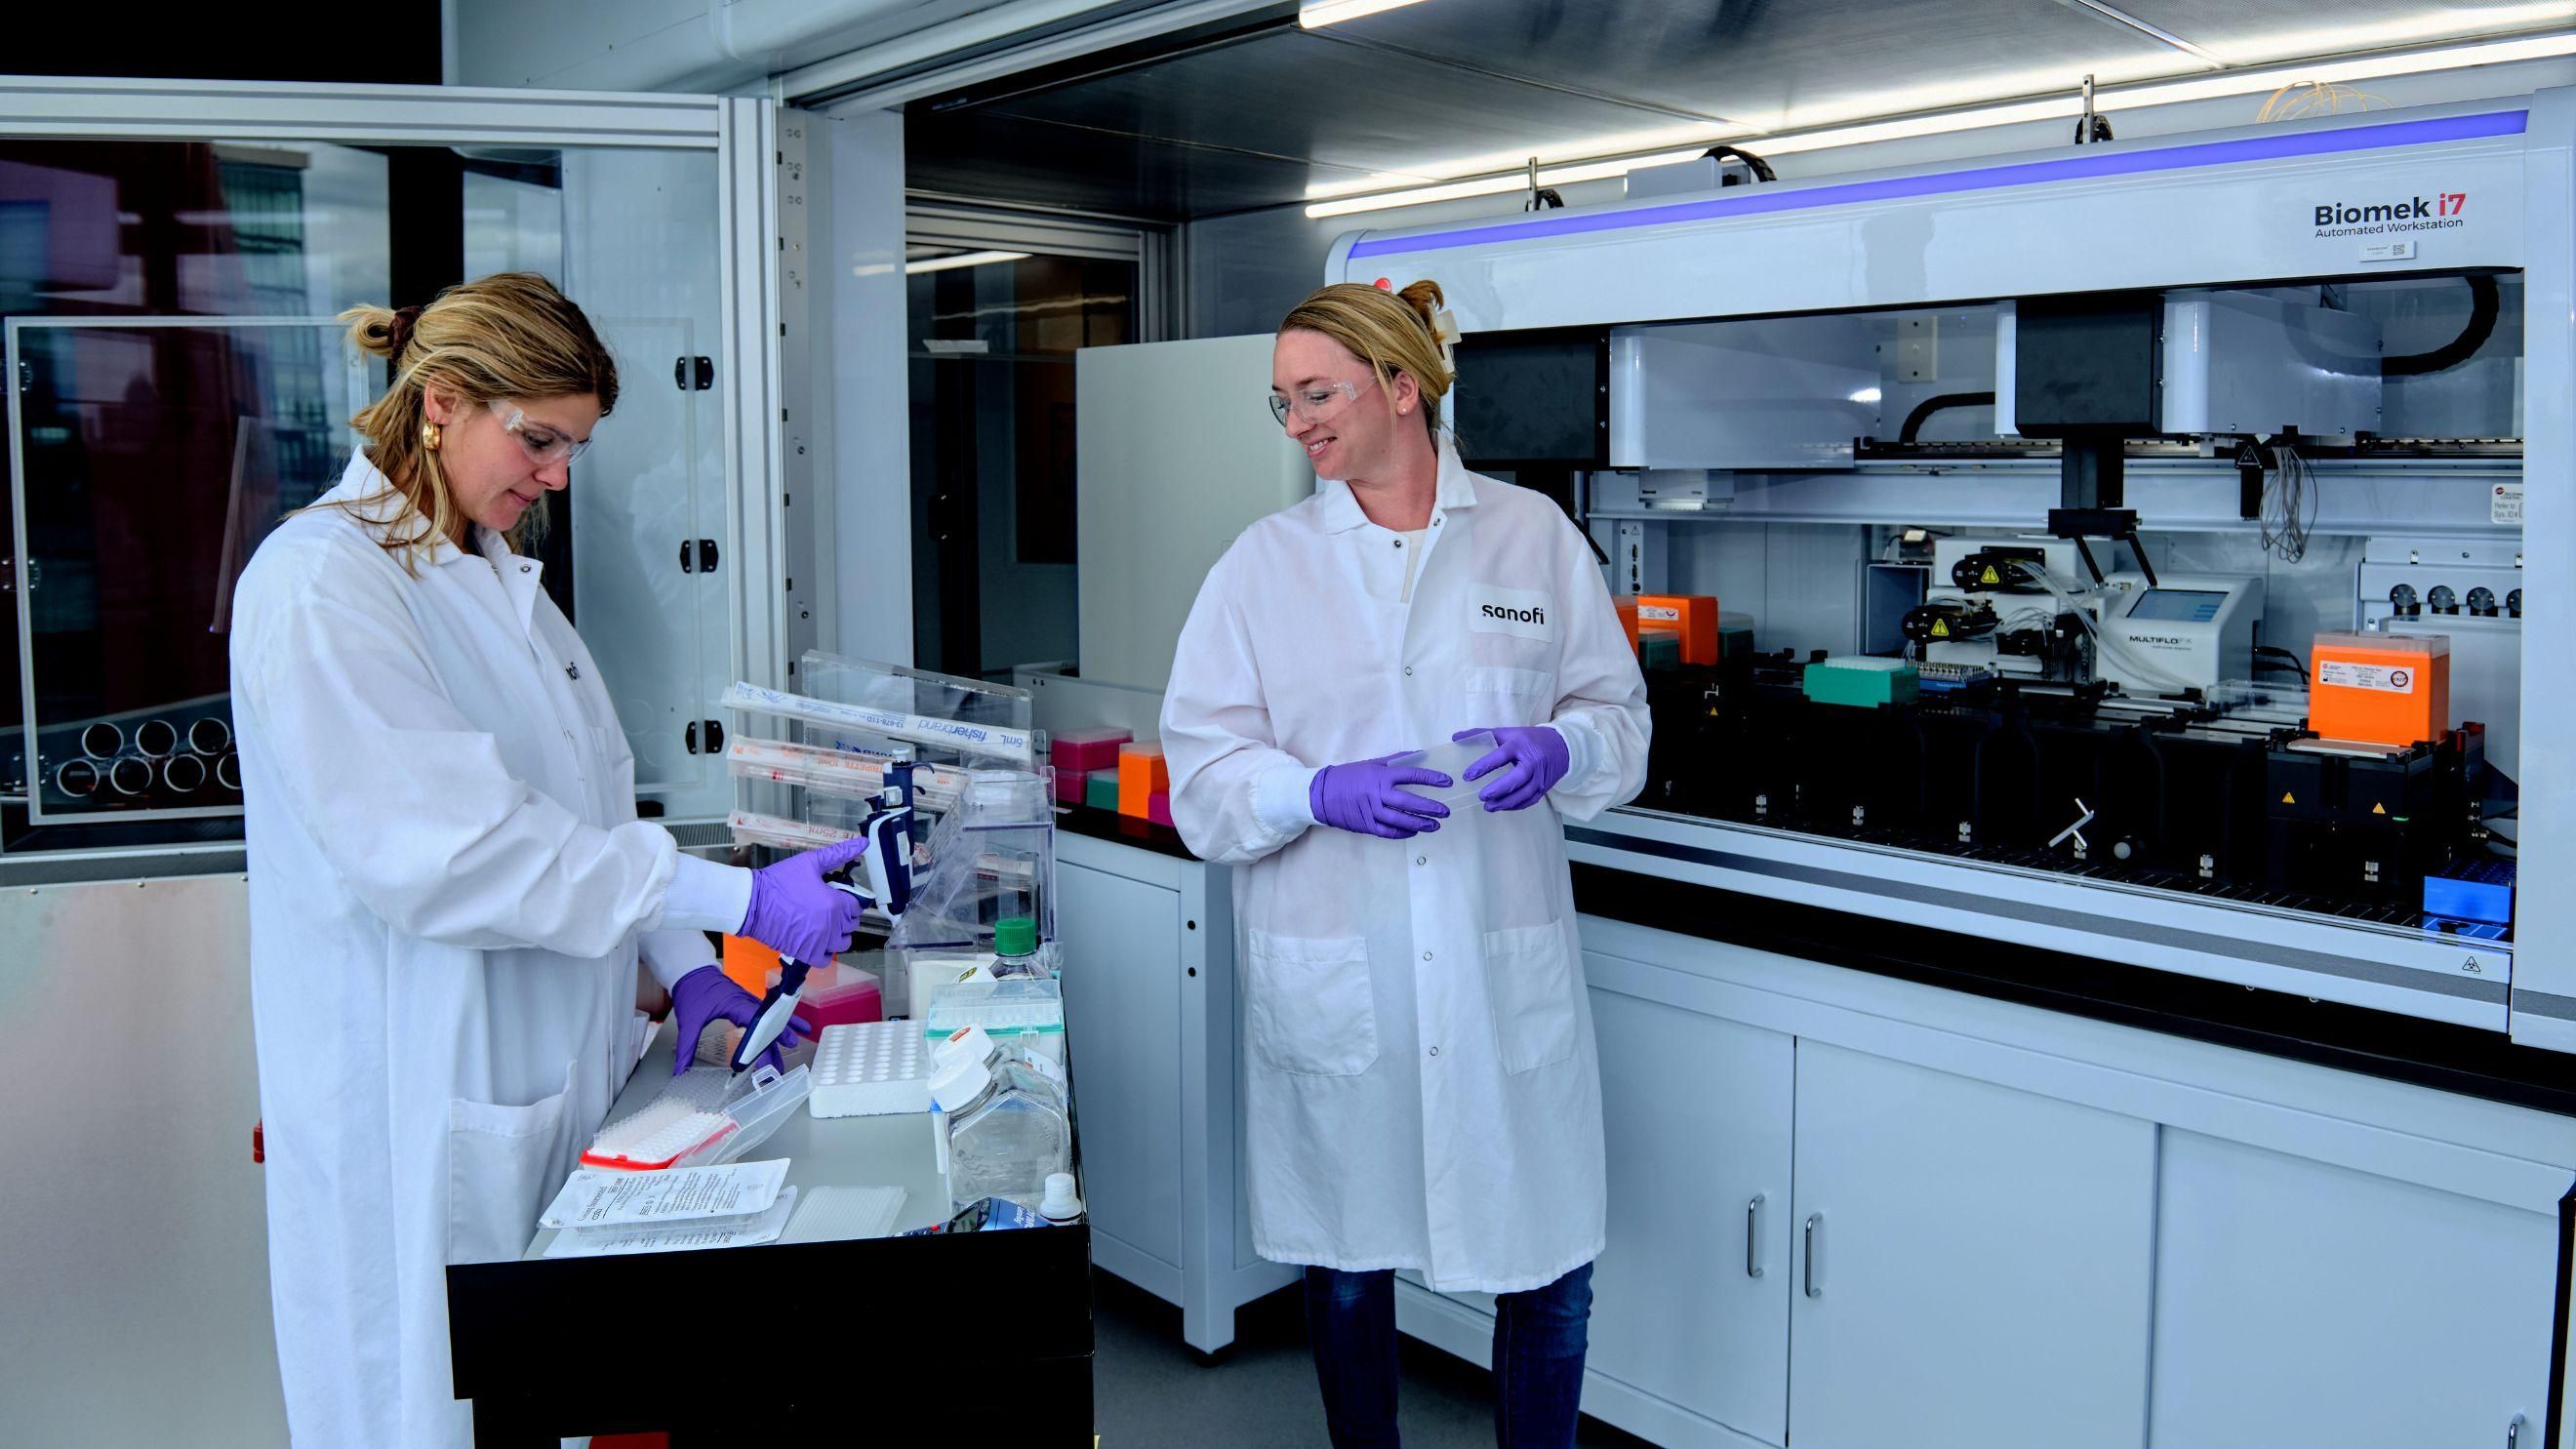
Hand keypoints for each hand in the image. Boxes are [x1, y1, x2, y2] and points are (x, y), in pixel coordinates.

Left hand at [669, 965, 809, 1076]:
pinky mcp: (747, 1002)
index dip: (761, 1046)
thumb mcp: (688, 1021)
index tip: (764, 1064)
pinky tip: (788, 1027)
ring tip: (795, 1045)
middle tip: (779, 1068)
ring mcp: (748, 1001)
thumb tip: (680, 1070)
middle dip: (775, 1046)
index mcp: (735, 1004)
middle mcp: (746, 1001)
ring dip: (782, 1032)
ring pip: (770, 1018)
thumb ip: (686, 1048)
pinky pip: (766, 1014)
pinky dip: (778, 1022)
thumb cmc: (691, 990)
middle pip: (767, 1025)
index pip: (754, 1026)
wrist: (691, 970)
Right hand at [739, 837, 869, 964]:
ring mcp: (818, 942)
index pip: (856, 906)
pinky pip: (825, 959)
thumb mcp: (811, 861)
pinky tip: (819, 940)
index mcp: (835, 904)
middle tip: (829, 906)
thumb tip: (863, 842)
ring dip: (839, 934)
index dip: (849, 899)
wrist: (751, 902)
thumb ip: (839, 853)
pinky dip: (825, 952)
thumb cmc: (779, 881)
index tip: (838, 895)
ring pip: (842, 943)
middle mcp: (831, 926)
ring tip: (826, 923)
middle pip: (851, 924)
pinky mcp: (805, 953)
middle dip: (844, 915)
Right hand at [1310, 755, 1450, 839]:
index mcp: (1381, 775)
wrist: (1321, 793)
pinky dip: (1403, 833)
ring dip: (1420, 824)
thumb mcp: (1371, 763)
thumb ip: (1396, 761)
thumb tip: (1419, 755)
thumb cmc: (1349, 776)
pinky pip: (1388, 832)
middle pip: (1409, 802)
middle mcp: (1377, 793)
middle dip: (1430, 807)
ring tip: (1435, 825)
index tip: (1447, 782)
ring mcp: (1372, 811)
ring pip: (1401, 820)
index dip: (1432, 778)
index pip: (1412, 775)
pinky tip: (1414, 832)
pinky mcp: (1366, 825)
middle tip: (1445, 811)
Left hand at [1456, 726, 1568, 811]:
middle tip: (1481, 796)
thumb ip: (1481, 735)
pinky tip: (1501, 807)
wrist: (1560, 746)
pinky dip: (1515, 806)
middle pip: (1517, 778)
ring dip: (1505, 802)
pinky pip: (1529, 801)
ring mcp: (1540, 776)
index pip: (1500, 756)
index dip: (1483, 766)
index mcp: (1519, 744)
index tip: (1467, 775)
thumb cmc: (1527, 739)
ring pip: (1524, 793)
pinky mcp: (1544, 788)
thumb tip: (1455, 737)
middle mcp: (1532, 761)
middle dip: (1499, 789)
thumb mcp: (1507, 732)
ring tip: (1487, 806)